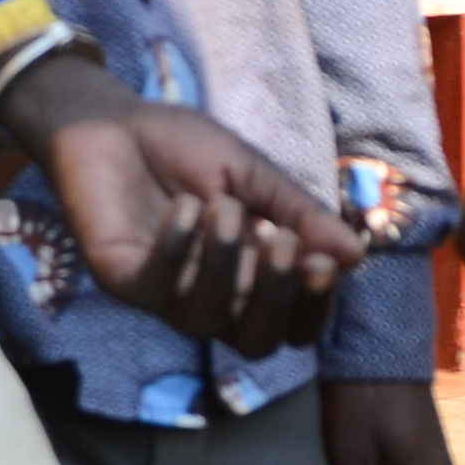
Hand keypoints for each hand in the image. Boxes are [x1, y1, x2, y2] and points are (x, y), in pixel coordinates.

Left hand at [6, 54, 364, 353]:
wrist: (110, 120)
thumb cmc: (181, 149)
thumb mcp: (252, 174)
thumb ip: (298, 212)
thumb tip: (355, 254)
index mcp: (248, 279)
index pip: (291, 325)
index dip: (313, 307)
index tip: (325, 262)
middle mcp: (209, 299)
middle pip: (256, 343)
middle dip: (277, 299)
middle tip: (284, 242)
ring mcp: (164, 294)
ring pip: (208, 319)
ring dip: (225, 264)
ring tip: (225, 206)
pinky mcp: (121, 277)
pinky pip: (156, 287)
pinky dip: (177, 249)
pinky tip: (187, 206)